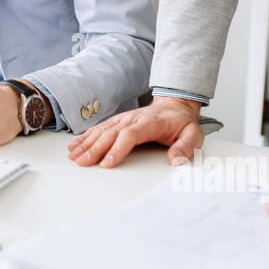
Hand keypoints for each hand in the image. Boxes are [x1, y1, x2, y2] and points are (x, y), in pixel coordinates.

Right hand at [67, 96, 203, 166]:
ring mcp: (123, 119)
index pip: (130, 135)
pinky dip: (86, 136)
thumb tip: (175, 160)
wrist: (175, 105)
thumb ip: (186, 147)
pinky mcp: (118, 121)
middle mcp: (133, 119)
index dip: (117, 149)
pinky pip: (99, 128)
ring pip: (102, 130)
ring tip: (74, 156)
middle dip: (94, 149)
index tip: (107, 163)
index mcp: (150, 123)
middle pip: (110, 134)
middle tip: (82, 163)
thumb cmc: (182, 123)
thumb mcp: (194, 134)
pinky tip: (76, 146)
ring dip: (86, 143)